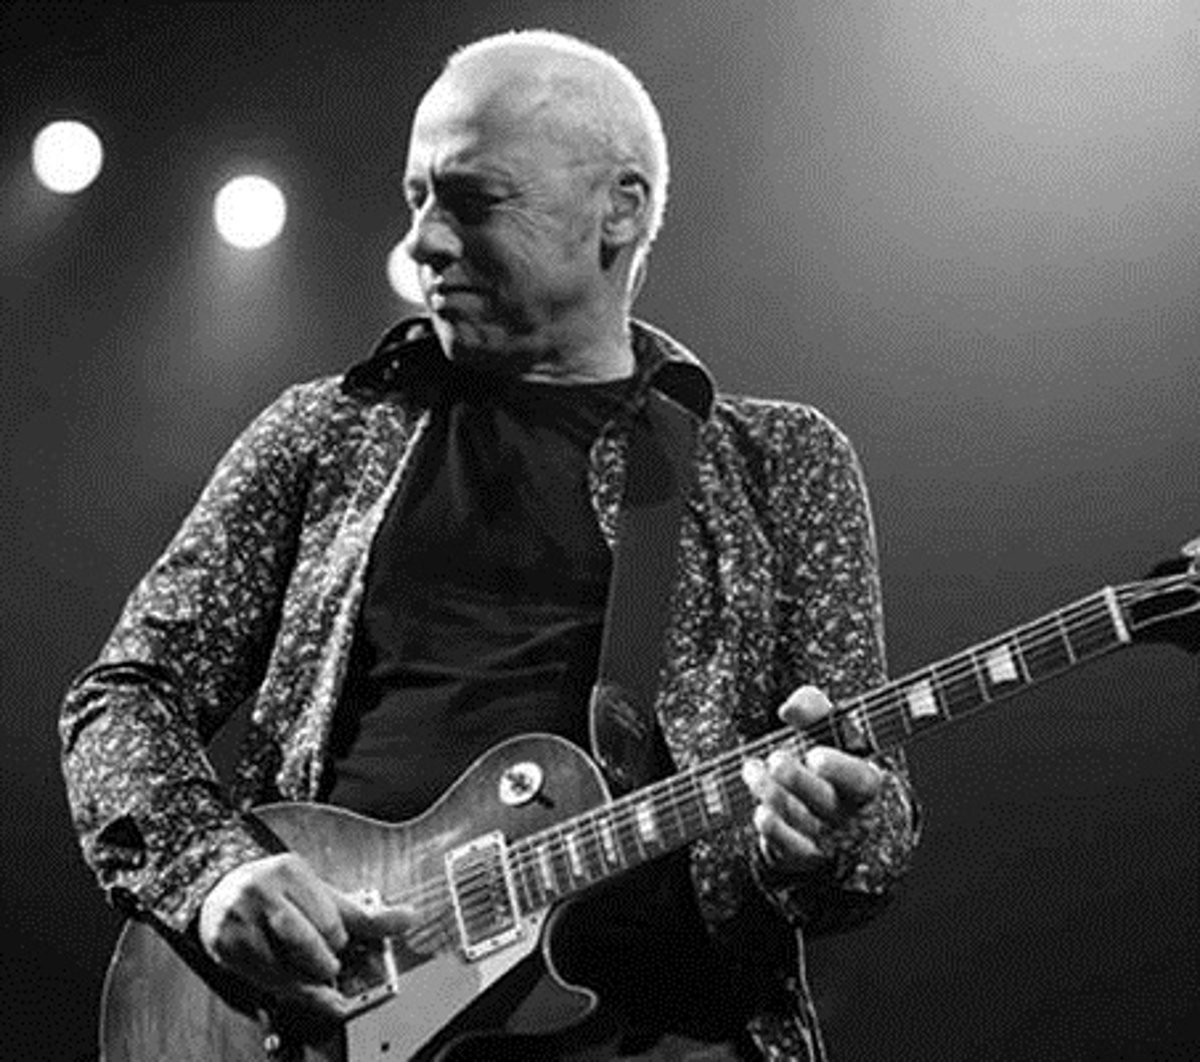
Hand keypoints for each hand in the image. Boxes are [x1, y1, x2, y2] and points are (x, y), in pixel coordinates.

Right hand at [197, 852, 412, 1017]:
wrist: (221, 890)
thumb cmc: (281, 893)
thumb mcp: (319, 894)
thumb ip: (361, 912)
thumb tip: (410, 918)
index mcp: (291, 870)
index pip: (330, 917)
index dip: (341, 939)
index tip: (342, 945)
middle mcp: (263, 890)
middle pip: (307, 939)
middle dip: (325, 960)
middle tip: (330, 965)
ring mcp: (240, 919)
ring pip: (283, 962)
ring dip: (307, 978)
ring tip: (315, 976)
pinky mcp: (225, 945)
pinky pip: (262, 976)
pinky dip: (286, 988)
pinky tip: (296, 986)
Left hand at [741, 685, 881, 876]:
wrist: (820, 804)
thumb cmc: (822, 758)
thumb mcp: (823, 727)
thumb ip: (812, 707)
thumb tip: (789, 709)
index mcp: (865, 780)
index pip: (861, 778)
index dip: (840, 768)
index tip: (814, 755)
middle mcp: (850, 812)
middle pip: (825, 800)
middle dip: (796, 779)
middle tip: (775, 759)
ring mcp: (828, 836)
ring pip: (802, 820)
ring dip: (772, 794)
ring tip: (751, 769)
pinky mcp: (804, 853)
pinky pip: (789, 847)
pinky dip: (773, 829)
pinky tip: (760, 811)